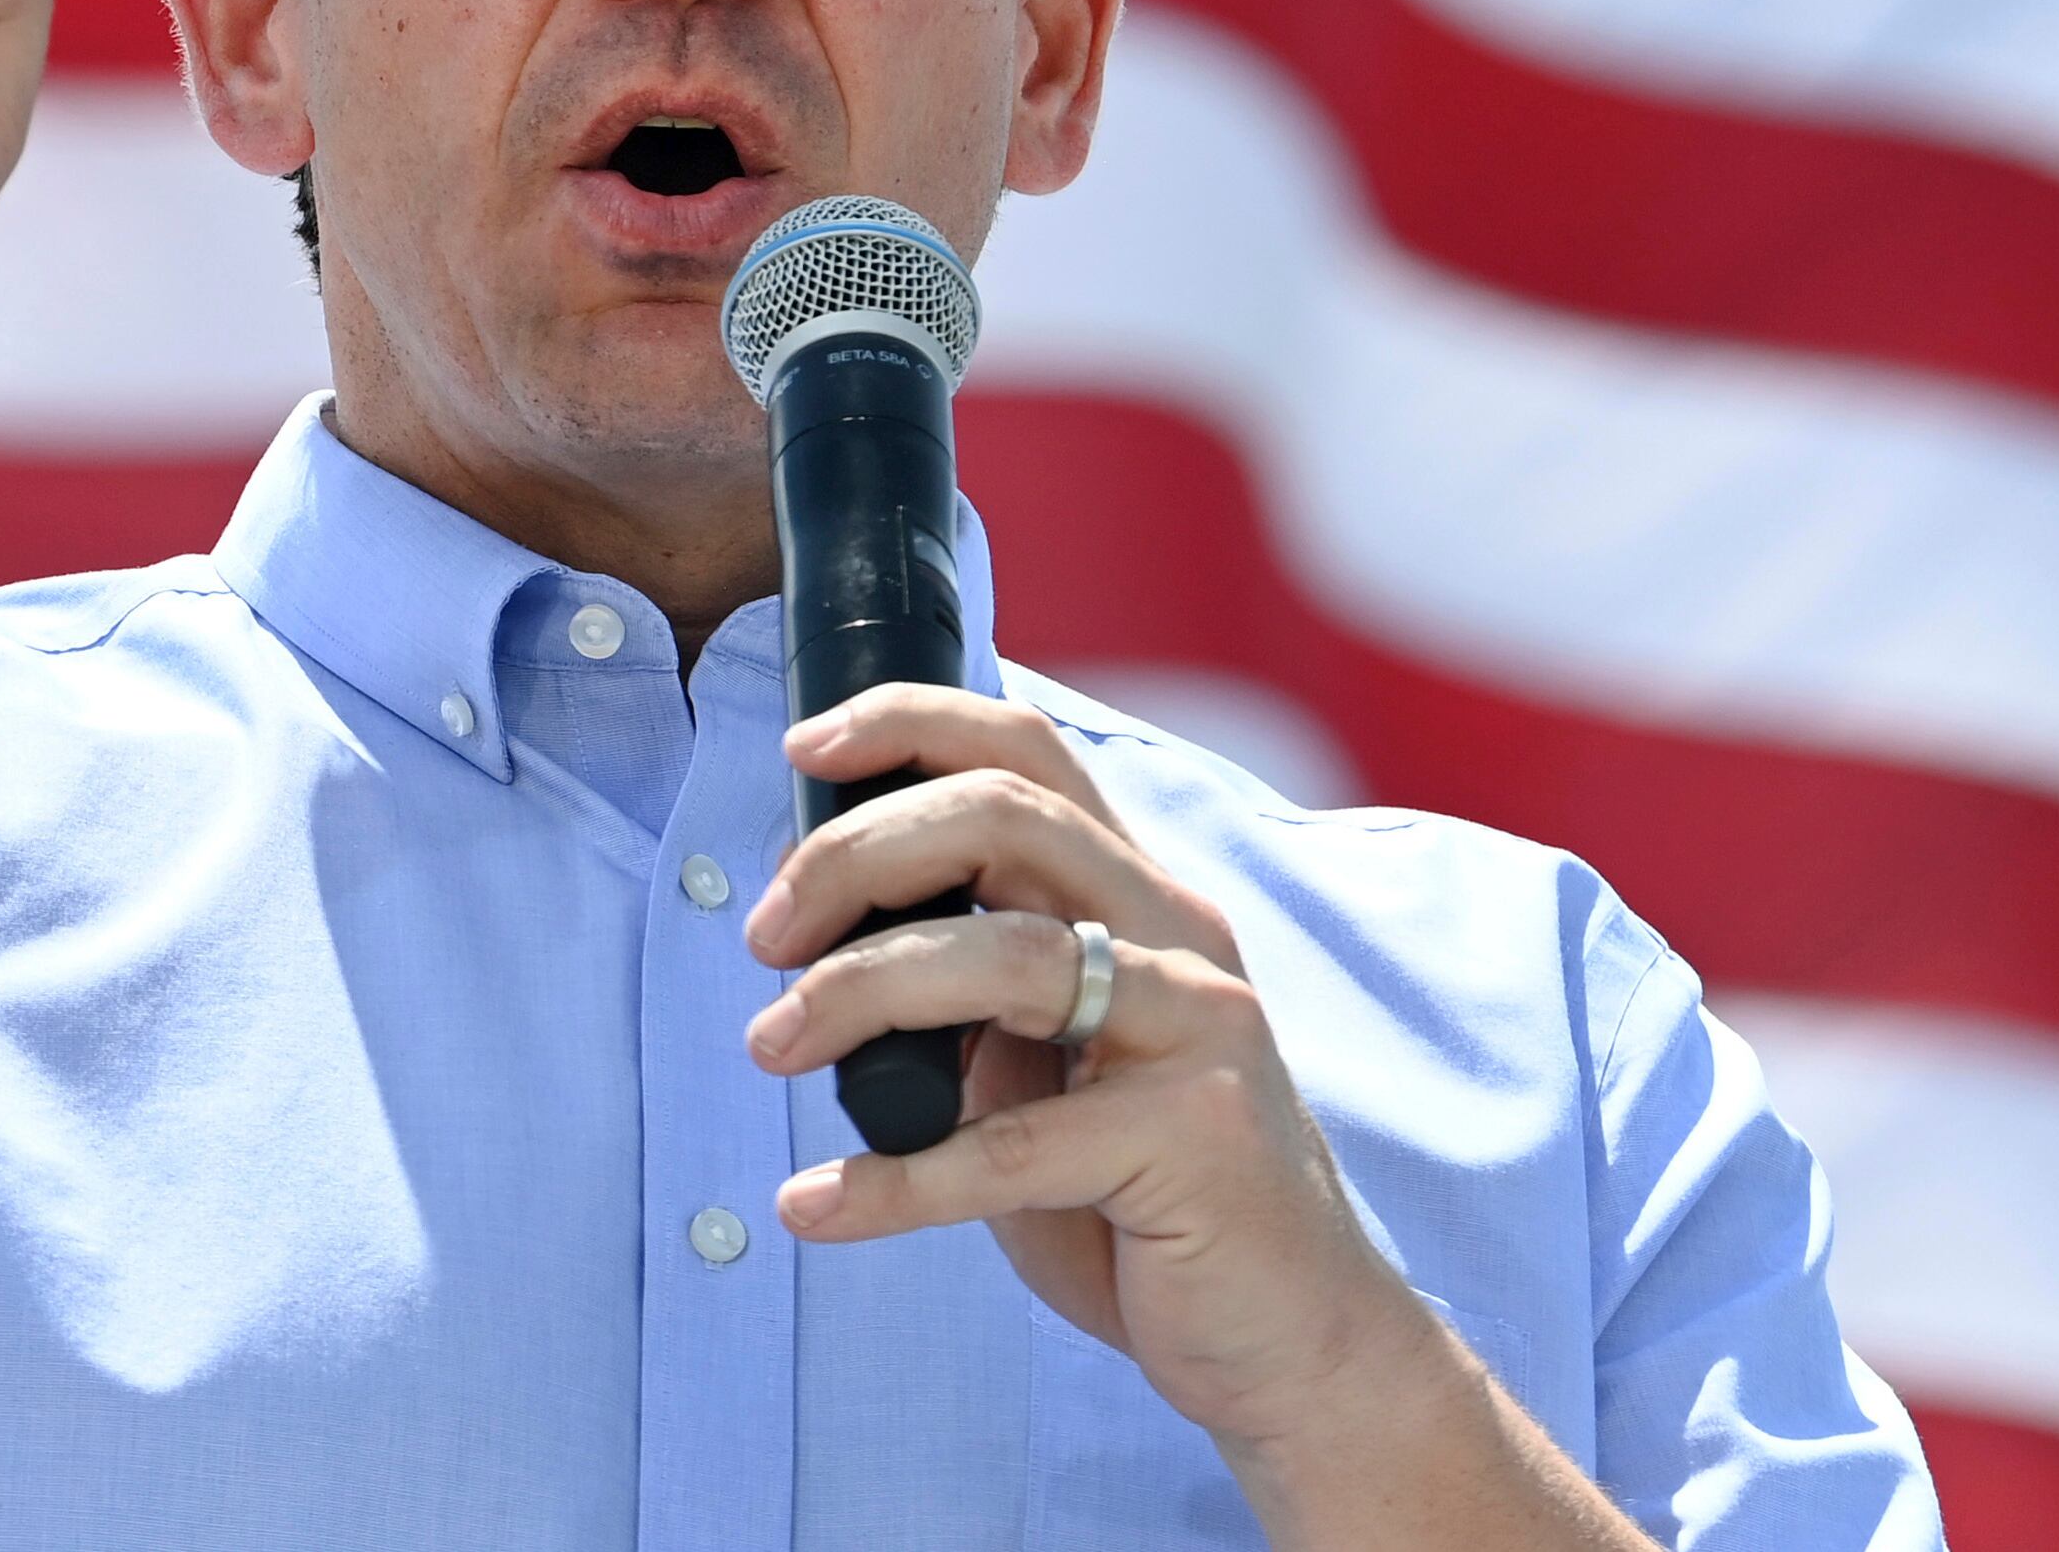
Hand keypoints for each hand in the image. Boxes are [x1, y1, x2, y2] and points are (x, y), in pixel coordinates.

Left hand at [739, 688, 1438, 1454]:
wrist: (1292, 1333)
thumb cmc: (1142, 1193)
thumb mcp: (1042, 1064)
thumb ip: (960, 989)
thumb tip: (815, 916)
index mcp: (1137, 897)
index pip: (1029, 751)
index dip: (912, 725)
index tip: (807, 748)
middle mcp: (1178, 936)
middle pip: (1005, 819)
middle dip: (859, 855)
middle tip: (765, 936)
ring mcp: (1199, 1031)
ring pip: (1007, 957)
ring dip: (858, 992)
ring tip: (772, 1047)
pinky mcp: (1196, 1141)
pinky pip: (1013, 1146)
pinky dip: (895, 1178)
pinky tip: (817, 1204)